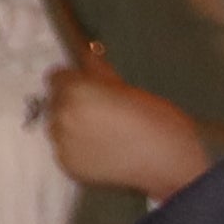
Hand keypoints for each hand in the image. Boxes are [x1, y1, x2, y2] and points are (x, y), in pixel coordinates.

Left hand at [40, 58, 214, 199]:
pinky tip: (102, 150)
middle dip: (73, 105)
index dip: (73, 81)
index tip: (86, 88)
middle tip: (100, 113)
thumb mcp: (128, 88)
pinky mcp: (68, 165)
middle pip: (55, 102)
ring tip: (102, 134)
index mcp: (76, 90)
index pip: (55, 77)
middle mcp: (63, 115)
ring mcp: (63, 143)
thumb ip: (99, 72)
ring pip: (59, 127)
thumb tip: (86, 58)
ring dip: (73, 128)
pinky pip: (66, 151)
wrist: (168, 160)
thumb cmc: (156, 121)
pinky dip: (79, 150)